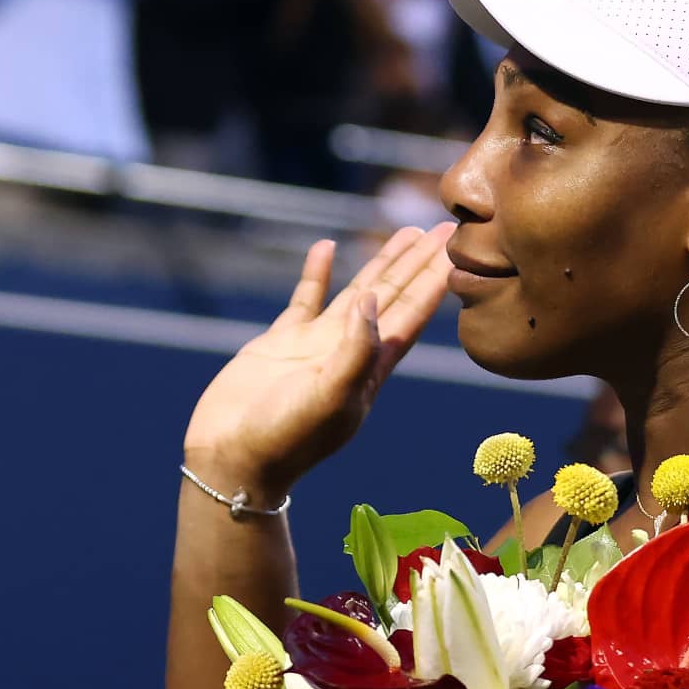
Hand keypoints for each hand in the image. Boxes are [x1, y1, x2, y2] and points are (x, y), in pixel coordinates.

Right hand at [183, 223, 455, 499]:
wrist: (234, 458)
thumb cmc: (286, 438)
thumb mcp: (332, 397)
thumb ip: (356, 348)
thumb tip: (373, 299)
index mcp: (370, 370)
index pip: (411, 316)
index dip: (432, 282)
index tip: (455, 250)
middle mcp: (350, 354)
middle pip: (394, 297)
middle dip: (419, 265)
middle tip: (445, 229)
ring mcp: (317, 347)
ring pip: (358, 292)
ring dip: (382, 263)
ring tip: (404, 233)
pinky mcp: (282, 343)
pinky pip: (306, 299)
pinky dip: (318, 273)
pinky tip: (326, 246)